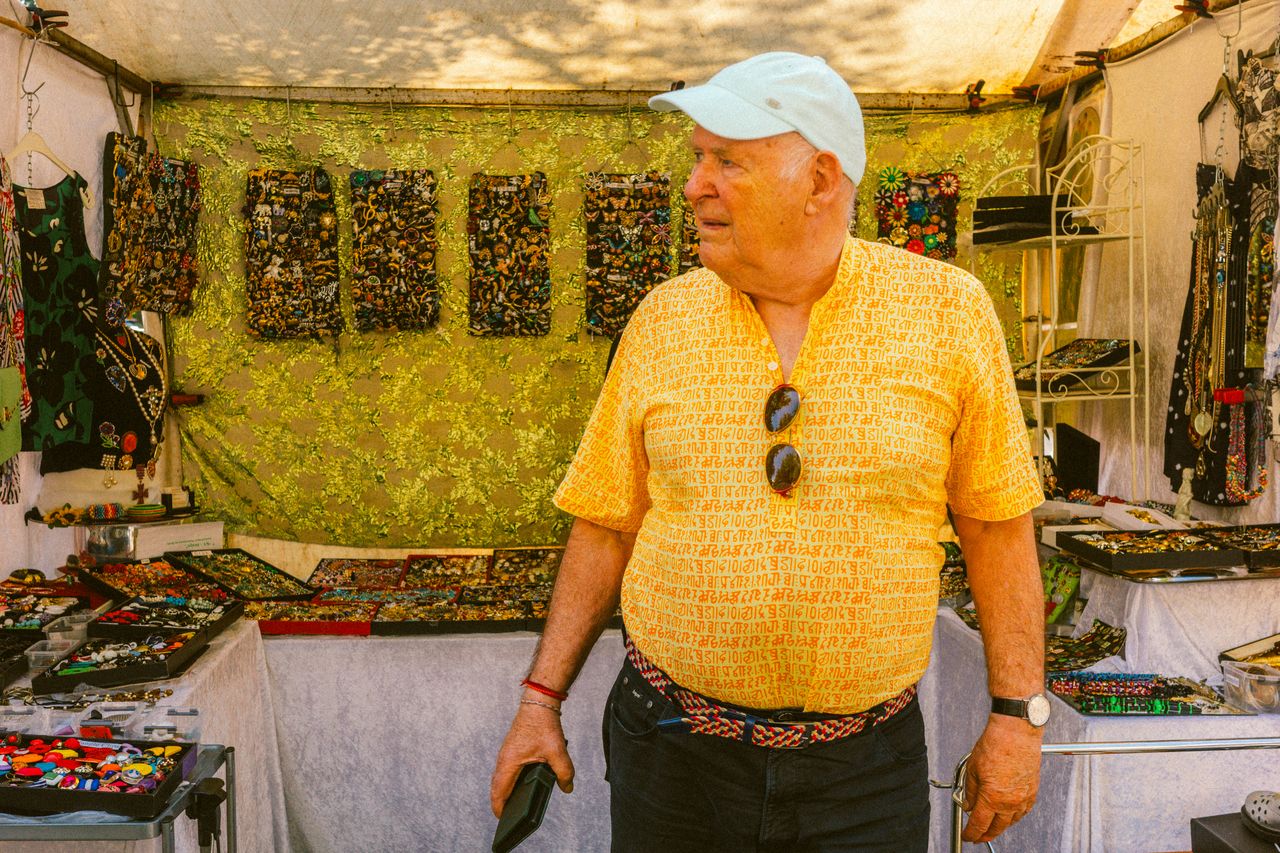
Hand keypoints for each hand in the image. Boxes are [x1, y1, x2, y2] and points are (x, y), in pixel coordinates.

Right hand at [490, 699, 575, 817]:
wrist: (538, 702)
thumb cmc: (543, 725)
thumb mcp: (557, 751)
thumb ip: (564, 772)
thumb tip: (567, 788)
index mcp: (509, 763)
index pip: (499, 792)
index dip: (499, 808)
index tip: (503, 819)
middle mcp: (503, 759)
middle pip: (497, 787)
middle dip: (501, 802)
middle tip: (508, 817)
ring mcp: (506, 753)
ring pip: (500, 778)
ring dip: (504, 791)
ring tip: (514, 805)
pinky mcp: (512, 749)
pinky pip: (506, 770)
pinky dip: (509, 781)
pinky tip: (520, 785)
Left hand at [961, 714, 1042, 842]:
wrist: (1017, 732)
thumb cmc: (996, 745)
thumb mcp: (972, 768)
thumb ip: (970, 791)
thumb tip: (968, 804)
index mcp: (992, 798)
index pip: (979, 824)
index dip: (971, 834)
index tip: (967, 836)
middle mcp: (1010, 802)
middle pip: (997, 828)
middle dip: (985, 835)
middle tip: (978, 836)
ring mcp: (1024, 798)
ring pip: (1011, 821)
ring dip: (1000, 826)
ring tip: (991, 825)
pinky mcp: (1033, 791)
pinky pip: (1024, 811)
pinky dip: (1014, 816)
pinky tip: (1009, 814)